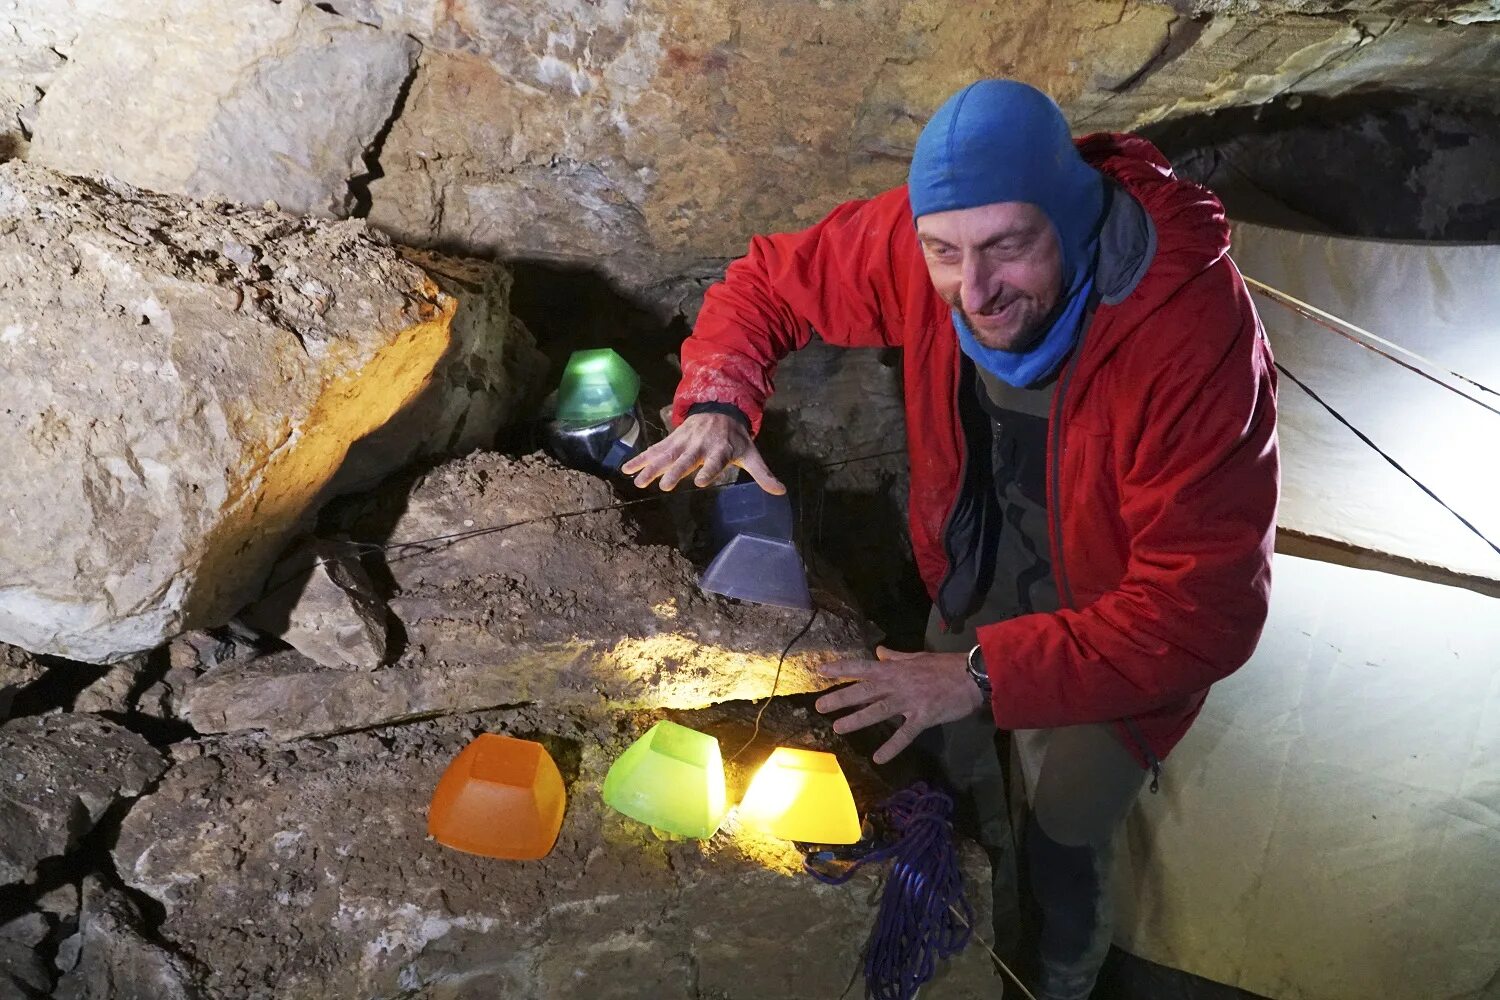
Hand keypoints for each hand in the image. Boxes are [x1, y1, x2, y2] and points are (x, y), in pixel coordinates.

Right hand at [621, 411, 785, 493]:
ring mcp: (684, 441)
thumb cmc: (736, 438)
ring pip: (666, 455)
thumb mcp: (751, 454)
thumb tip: (781, 492)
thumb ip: (763, 474)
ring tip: (638, 482)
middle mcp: (700, 445)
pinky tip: (627, 469)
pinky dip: (641, 459)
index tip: (699, 481)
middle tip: (664, 486)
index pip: (715, 461)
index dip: (708, 470)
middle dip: (675, 471)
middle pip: (687, 459)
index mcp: (720, 449)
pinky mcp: (672, 440)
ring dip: (652, 467)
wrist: (720, 409)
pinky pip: (655, 450)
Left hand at [814, 646, 984, 763]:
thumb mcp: (918, 657)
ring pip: (878, 711)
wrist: (973, 676)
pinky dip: (892, 747)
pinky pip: (904, 734)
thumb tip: (879, 652)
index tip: (820, 672)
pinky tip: (878, 758)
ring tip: (838, 728)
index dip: (841, 669)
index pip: (862, 667)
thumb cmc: (946, 666)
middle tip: (819, 706)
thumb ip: (896, 657)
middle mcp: (897, 684)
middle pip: (864, 691)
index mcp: (895, 669)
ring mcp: (909, 701)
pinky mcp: (923, 717)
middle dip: (841, 698)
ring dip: (857, 720)